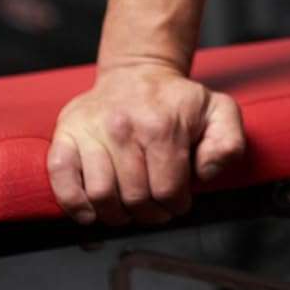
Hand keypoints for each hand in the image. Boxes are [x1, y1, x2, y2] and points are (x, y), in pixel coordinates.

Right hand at [47, 61, 245, 226]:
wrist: (138, 74)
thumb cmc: (177, 101)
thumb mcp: (218, 112)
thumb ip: (228, 143)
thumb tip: (207, 174)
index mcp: (163, 124)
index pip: (167, 189)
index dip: (175, 205)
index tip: (177, 202)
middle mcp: (124, 127)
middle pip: (134, 198)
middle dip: (149, 213)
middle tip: (154, 209)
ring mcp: (92, 130)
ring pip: (100, 195)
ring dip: (115, 214)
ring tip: (128, 210)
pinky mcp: (66, 134)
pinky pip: (62, 180)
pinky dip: (75, 205)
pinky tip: (92, 210)